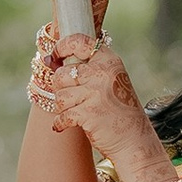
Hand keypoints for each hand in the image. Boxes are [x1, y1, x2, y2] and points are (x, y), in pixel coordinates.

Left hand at [30, 31, 159, 175]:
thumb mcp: (110, 81)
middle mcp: (103, 73)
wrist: (134, 140)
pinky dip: (60, 123)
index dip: (61, 47)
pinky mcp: (88, 113)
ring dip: (63, 107)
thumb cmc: (118, 110)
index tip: (55, 56)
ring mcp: (96, 93)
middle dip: (61, 88)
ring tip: (76, 111)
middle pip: (62, 74)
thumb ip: (87, 69)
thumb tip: (47, 61)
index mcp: (109, 61)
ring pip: (59, 95)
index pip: (79, 42)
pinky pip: (62, 115)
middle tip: (72, 97)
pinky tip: (65, 125)